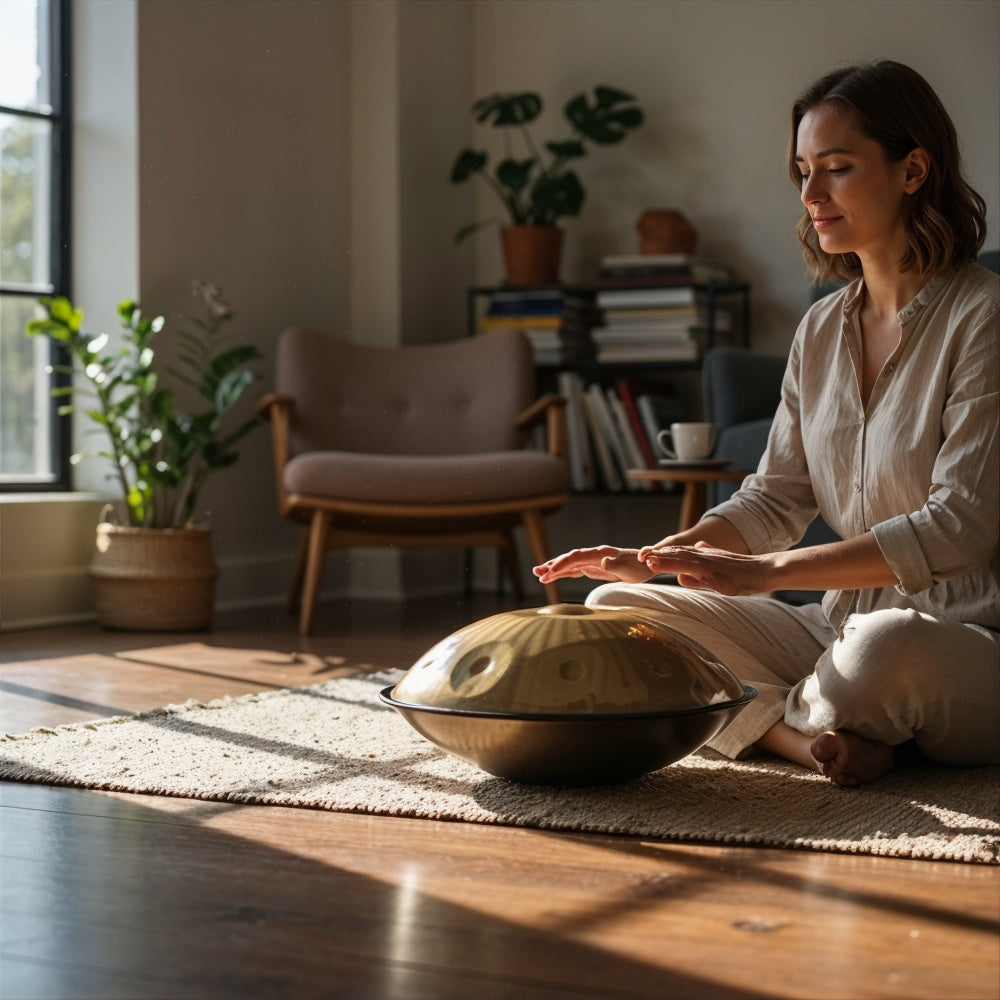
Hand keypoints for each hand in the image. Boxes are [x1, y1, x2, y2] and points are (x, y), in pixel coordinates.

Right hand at [533, 546, 653, 583]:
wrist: (647, 565)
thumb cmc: (640, 567)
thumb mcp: (629, 568)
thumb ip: (615, 564)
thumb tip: (603, 561)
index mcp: (600, 553)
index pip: (576, 557)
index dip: (563, 564)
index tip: (551, 572)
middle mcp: (593, 555)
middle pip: (569, 558)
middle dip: (553, 565)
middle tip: (537, 572)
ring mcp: (592, 561)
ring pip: (569, 564)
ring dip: (554, 569)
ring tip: (538, 574)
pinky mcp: (593, 568)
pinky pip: (574, 570)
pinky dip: (563, 573)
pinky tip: (552, 577)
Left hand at [639, 542, 771, 595]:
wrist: (763, 570)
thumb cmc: (740, 570)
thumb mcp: (718, 565)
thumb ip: (703, 561)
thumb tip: (690, 558)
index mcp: (702, 556)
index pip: (676, 552)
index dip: (660, 553)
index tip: (644, 554)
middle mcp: (703, 558)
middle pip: (676, 554)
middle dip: (657, 555)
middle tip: (639, 555)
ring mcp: (710, 566)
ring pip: (684, 561)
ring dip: (667, 561)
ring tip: (650, 561)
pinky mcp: (719, 576)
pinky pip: (700, 574)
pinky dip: (686, 572)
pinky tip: (681, 575)